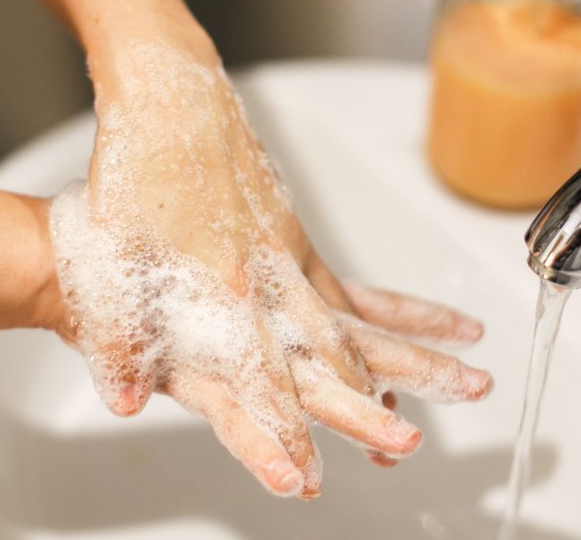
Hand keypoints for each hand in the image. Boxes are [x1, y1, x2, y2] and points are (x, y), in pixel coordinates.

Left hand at [48, 42, 490, 498]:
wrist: (169, 100)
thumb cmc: (135, 174)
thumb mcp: (111, 262)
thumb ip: (119, 338)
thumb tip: (124, 398)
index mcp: (229, 286)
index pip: (263, 380)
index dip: (283, 435)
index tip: (303, 479)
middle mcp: (275, 275)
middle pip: (335, 353)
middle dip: (373, 406)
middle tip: (410, 443)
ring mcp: (292, 255)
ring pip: (361, 320)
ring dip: (413, 353)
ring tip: (470, 365)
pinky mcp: (296, 238)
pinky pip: (357, 290)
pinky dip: (398, 312)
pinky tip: (429, 323)